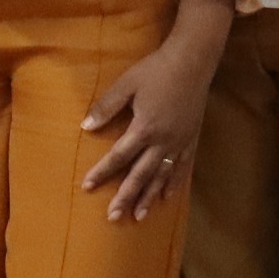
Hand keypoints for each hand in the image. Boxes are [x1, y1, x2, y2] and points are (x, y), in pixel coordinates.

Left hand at [81, 0, 234, 222]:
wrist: (193, 61)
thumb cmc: (156, 70)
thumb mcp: (126, 84)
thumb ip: (106, 107)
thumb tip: (85, 127)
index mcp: (144, 128)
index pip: (119, 156)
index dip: (102, 172)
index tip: (87, 186)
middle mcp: (163, 141)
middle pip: (141, 175)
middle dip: (126, 197)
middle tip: (113, 217)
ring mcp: (179, 142)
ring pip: (162, 176)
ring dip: (150, 197)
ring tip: (139, 215)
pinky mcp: (191, 139)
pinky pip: (182, 167)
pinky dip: (174, 183)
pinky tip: (168, 197)